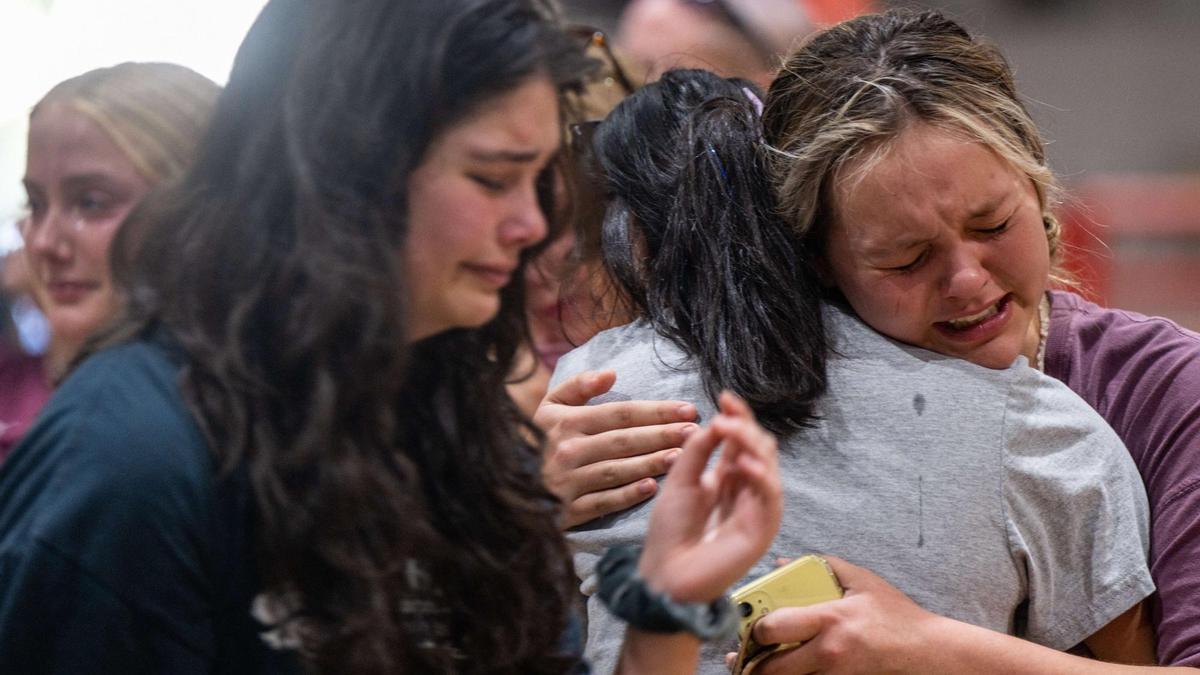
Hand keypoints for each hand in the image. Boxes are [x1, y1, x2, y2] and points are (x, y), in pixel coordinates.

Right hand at [537, 370, 698, 527]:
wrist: (505, 485)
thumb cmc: (537, 440)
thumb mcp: (549, 407)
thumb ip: (578, 387)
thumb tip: (612, 374)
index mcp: (567, 422)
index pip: (621, 413)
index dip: (656, 411)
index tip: (687, 409)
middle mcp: (569, 450)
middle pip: (625, 440)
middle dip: (663, 435)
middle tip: (695, 432)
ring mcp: (569, 482)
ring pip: (618, 470)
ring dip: (651, 463)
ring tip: (682, 457)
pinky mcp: (569, 510)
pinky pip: (603, 501)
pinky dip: (627, 495)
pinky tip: (651, 488)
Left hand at [637, 392, 781, 602]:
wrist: (665, 573)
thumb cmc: (670, 531)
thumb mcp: (679, 481)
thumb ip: (697, 451)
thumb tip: (716, 420)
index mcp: (726, 477)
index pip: (740, 440)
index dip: (736, 417)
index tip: (724, 396)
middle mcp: (745, 489)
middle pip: (758, 447)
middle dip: (744, 427)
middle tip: (724, 417)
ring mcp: (756, 508)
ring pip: (767, 465)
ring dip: (750, 443)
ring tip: (729, 430)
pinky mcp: (762, 528)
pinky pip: (770, 495)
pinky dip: (761, 475)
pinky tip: (744, 462)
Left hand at [745, 557, 939, 674]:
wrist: (926, 652)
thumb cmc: (895, 615)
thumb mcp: (861, 580)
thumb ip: (819, 566)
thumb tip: (782, 563)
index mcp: (830, 620)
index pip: (773, 628)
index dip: (753, 628)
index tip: (750, 623)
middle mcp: (828, 653)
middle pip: (770, 668)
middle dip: (750, 661)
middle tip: (742, 653)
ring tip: (754, 666)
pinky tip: (785, 670)